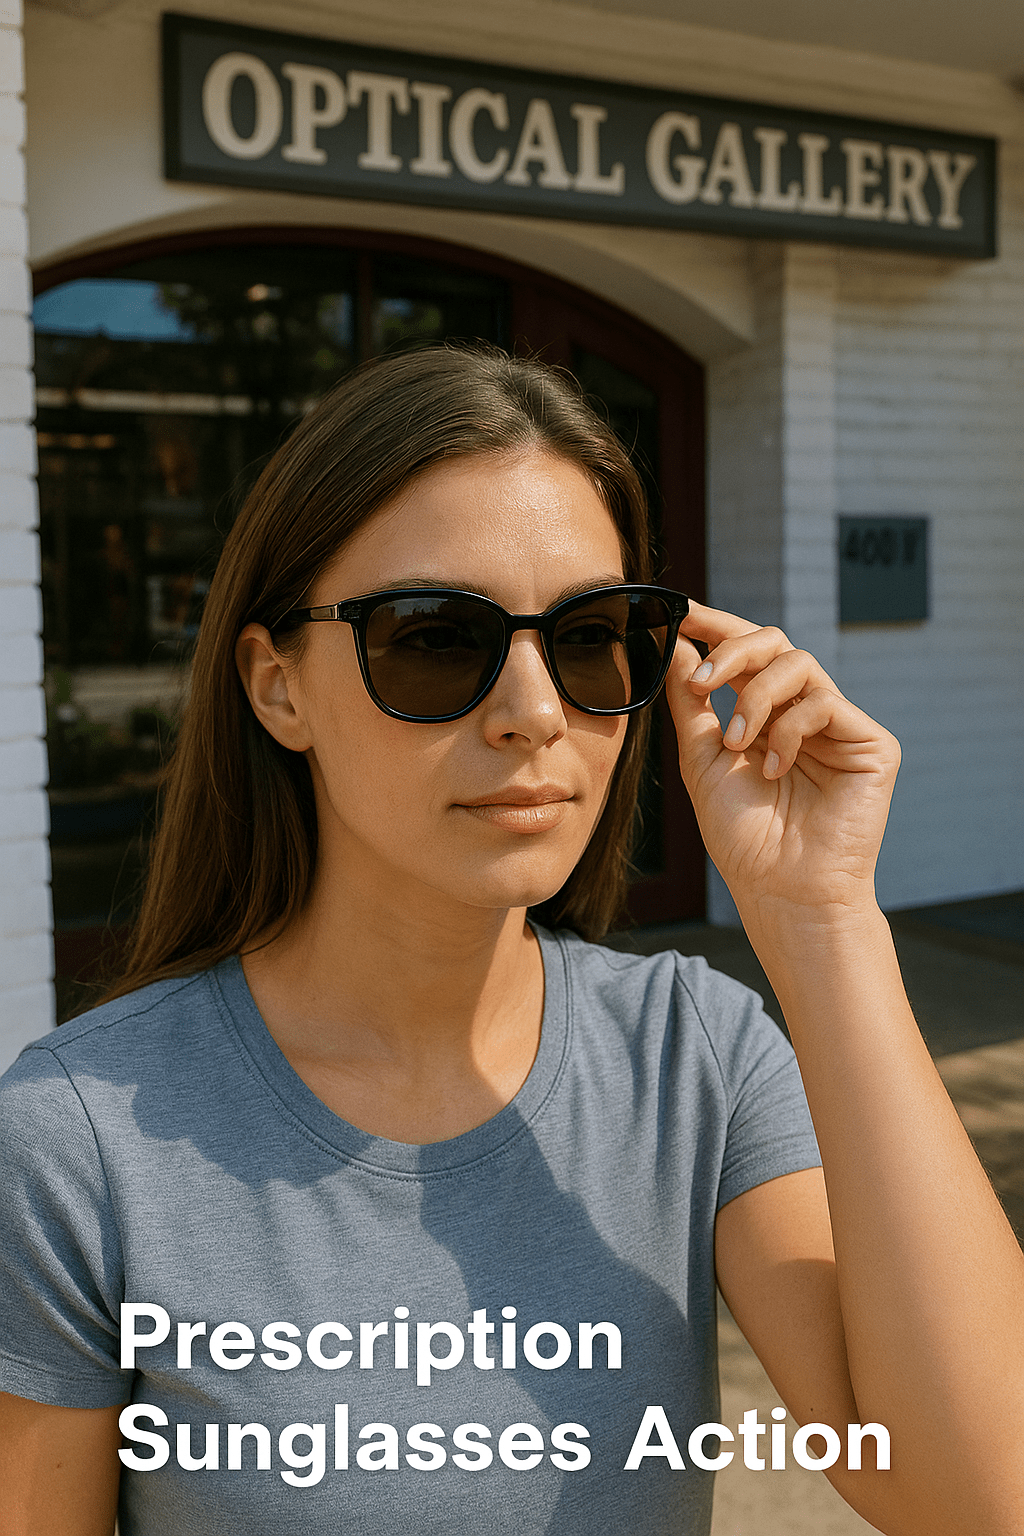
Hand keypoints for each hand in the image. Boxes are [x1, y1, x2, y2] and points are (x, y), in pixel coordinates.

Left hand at [665, 602, 900, 925]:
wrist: (780, 889)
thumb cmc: (743, 836)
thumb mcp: (702, 758)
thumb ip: (691, 701)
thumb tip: (674, 642)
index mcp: (764, 714)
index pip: (744, 654)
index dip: (715, 626)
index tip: (678, 611)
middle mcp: (802, 712)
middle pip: (774, 642)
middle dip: (730, 651)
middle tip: (701, 682)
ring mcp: (838, 725)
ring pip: (797, 664)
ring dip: (755, 698)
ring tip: (737, 744)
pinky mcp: (871, 742)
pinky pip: (823, 702)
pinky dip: (788, 730)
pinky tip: (776, 769)